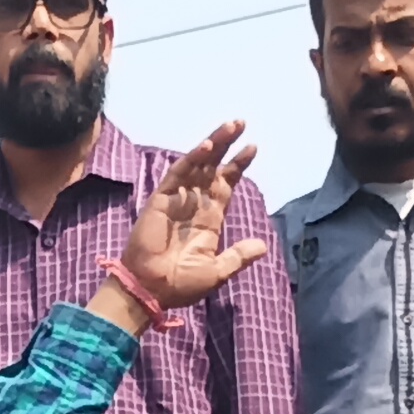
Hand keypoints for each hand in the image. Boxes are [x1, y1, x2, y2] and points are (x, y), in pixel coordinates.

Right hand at [116, 120, 268, 313]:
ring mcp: (177, 199)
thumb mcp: (217, 272)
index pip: (226, 184)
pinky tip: (205, 146)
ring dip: (213, 144)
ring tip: (229, 126)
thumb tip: (263, 246)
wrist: (150, 291)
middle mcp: (194, 204)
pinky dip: (190, 159)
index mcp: (209, 219)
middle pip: (213, 167)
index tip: (253, 147)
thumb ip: (238, 257)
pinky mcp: (161, 200)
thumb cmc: (181, 284)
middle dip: (227, 144)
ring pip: (197, 164)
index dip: (238, 165)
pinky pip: (177, 174)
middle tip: (240, 123)